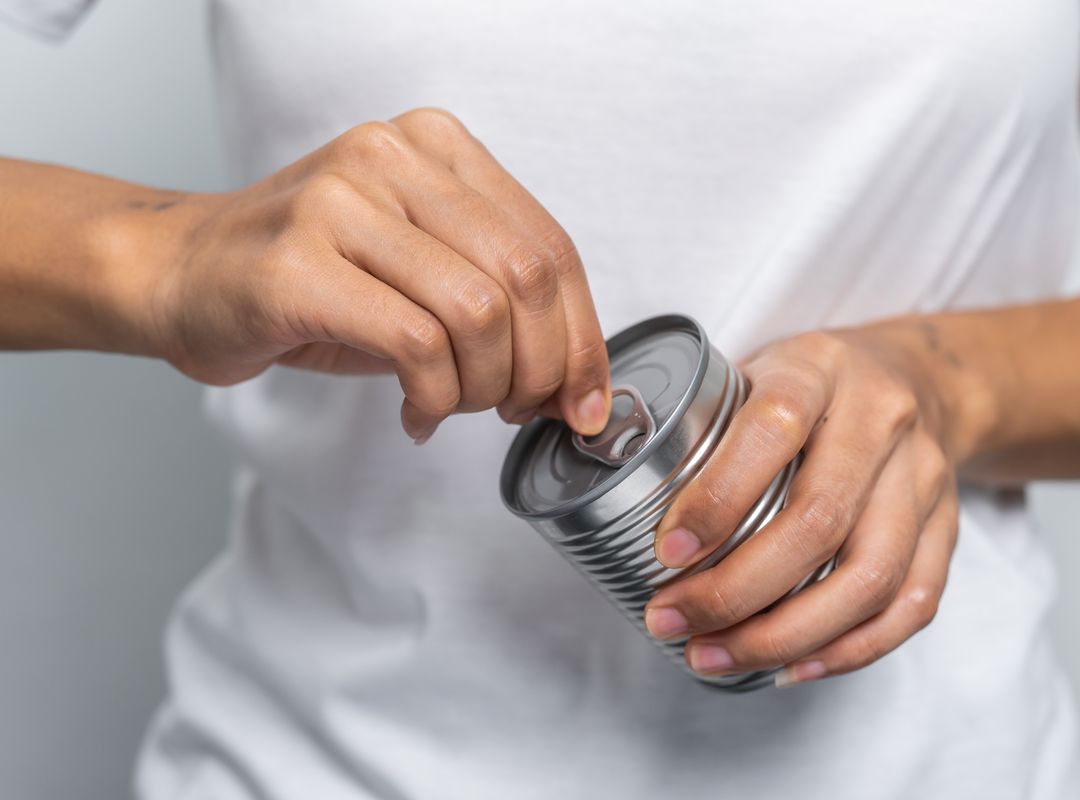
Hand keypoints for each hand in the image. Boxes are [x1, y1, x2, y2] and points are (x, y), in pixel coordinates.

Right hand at [132, 108, 609, 440]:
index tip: (584, 399)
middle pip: (524, 278)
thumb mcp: (420, 274)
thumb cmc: (310, 282)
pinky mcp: (298, 261)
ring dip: (482, 388)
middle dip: (541, 369)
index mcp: (437, 147)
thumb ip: (498, 306)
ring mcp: (341, 201)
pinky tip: (416, 414)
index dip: (583, 336)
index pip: (549, 247)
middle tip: (518, 410)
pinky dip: (434, 398)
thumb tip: (575, 382)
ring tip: (451, 407)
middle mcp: (393, 157)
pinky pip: (415, 344)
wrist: (180, 274)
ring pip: (477, 313)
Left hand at [642, 325, 958, 685]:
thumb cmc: (812, 384)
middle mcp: (880, 420)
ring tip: (714, 656)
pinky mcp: (949, 527)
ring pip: (869, 576)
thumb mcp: (756, 370)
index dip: (718, 497)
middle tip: (671, 621)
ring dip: (785, 634)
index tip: (667, 553)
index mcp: (818, 370)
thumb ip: (703, 422)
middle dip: (736, 589)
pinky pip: (911, 604)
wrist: (920, 379)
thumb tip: (609, 485)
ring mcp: (923, 477)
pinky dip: (848, 649)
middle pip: (819, 521)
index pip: (773, 430)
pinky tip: (790, 667)